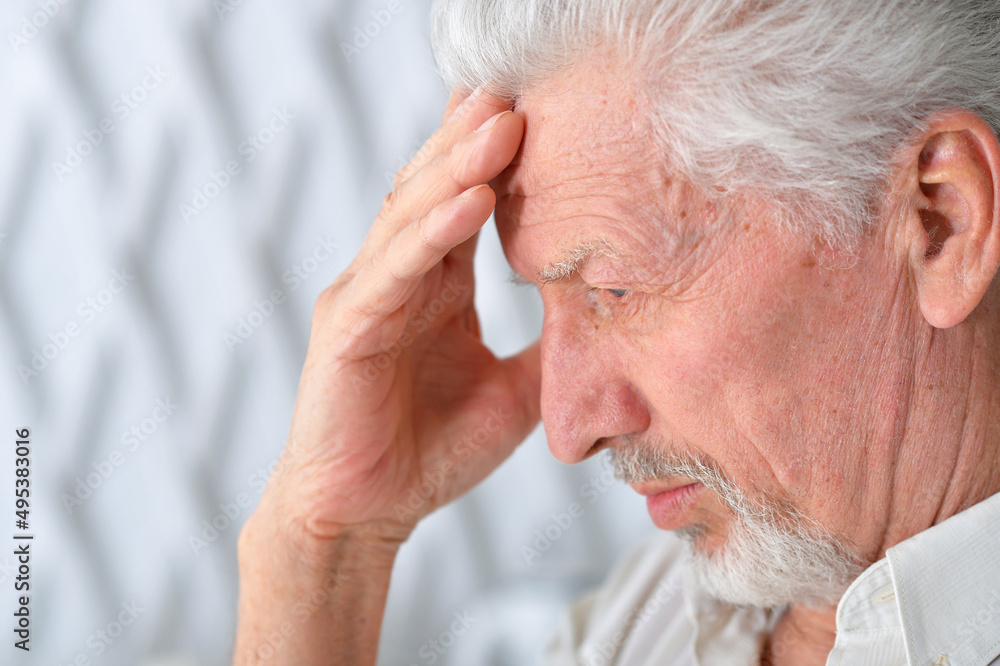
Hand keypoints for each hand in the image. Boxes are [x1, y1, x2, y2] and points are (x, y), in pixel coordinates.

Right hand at [259, 87, 541, 547]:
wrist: (367, 513)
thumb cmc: (429, 452)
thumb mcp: (512, 395)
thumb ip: (547, 353)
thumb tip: (605, 326)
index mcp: (435, 288)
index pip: (467, 206)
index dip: (498, 161)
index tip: (543, 114)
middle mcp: (398, 279)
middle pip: (436, 191)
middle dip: (476, 140)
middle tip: (520, 89)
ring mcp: (368, 296)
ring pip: (413, 215)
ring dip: (458, 166)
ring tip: (502, 122)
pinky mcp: (348, 327)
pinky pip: (395, 270)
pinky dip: (433, 232)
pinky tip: (471, 200)